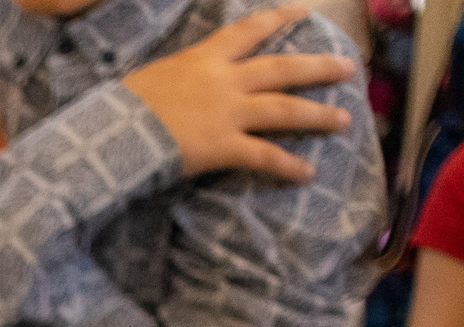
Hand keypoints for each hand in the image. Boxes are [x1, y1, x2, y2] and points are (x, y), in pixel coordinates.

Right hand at [120, 5, 354, 181]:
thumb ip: (179, 76)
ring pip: (284, 110)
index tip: (303, 11)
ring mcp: (228, 113)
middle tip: (349, 67)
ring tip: (343, 119)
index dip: (279, 19)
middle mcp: (226, 80)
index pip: (250, 30)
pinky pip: (264, 156)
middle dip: (319, 67)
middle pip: (283, 68)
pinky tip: (307, 174)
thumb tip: (180, 83)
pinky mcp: (224, 146)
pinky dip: (287, 166)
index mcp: (205, 57)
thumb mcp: (154, 75)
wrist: (114, 130)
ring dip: (317, 115)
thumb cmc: (123, 103)